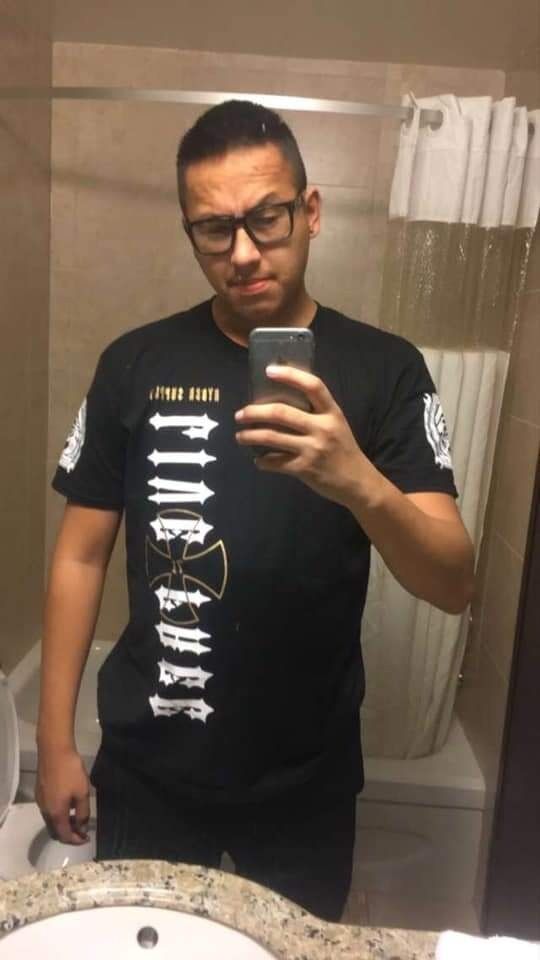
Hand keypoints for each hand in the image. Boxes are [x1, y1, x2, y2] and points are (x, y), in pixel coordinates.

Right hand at [35, 746, 90, 844]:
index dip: (76, 840)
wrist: (54, 750)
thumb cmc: (71, 772)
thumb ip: (83, 813)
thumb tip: (81, 828)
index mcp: (55, 814)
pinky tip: (68, 805)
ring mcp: (40, 801)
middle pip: (55, 831)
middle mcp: (45, 811)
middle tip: (81, 831)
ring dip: (63, 824)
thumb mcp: (82, 792)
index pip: (64, 836)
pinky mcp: (40, 792)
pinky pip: (48, 811)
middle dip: (68, 835)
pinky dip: (58, 814)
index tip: (86, 838)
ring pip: (51, 821)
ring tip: (76, 818)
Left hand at [235, 364, 378, 507]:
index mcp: (332, 412)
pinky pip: (275, 462)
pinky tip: (258, 460)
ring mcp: (313, 448)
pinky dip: (263, 461)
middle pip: (281, 412)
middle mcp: (322, 428)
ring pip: (272, 437)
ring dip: (251, 436)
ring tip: (240, 436)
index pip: (312, 385)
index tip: (268, 370)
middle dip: (255, 412)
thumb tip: (281, 401)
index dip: (290, 375)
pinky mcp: (304, 468)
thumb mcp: (336, 425)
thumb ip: (316, 413)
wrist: (357, 482)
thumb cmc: (343, 449)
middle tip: (240, 414)